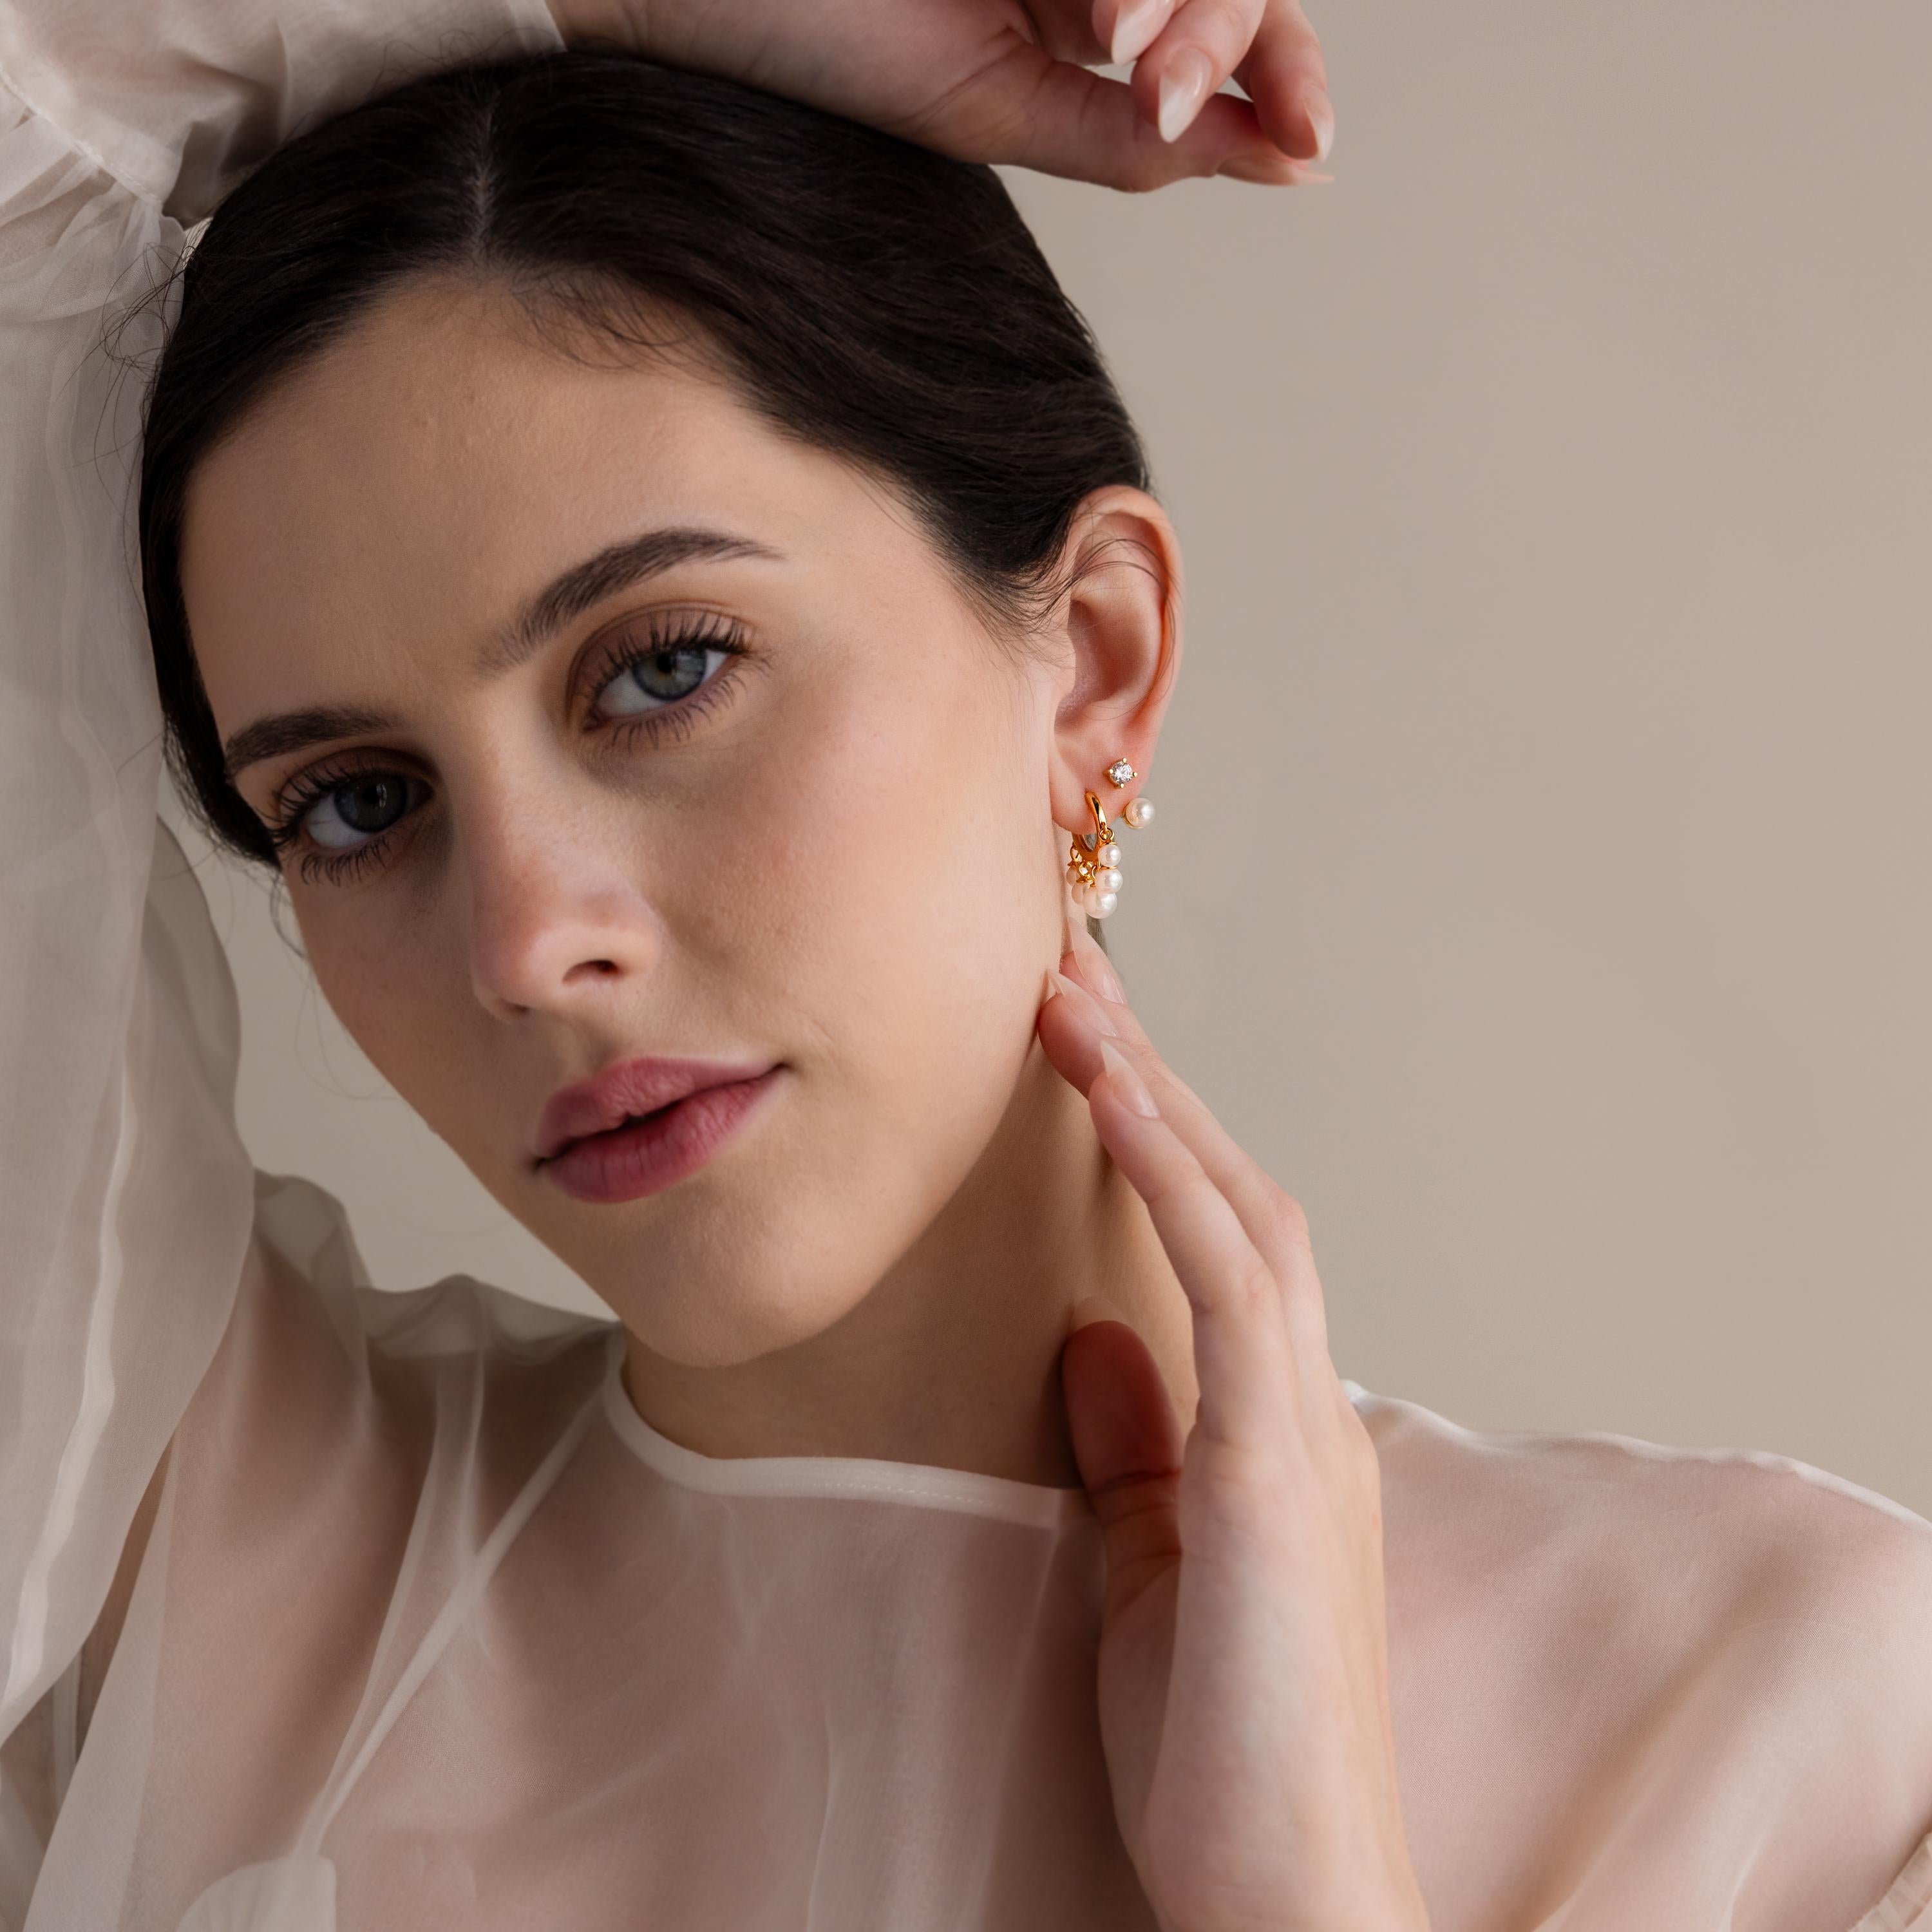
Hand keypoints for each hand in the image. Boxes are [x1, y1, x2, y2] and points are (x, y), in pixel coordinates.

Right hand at [550, 0, 1332, 190]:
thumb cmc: (815, 47)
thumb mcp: (992, 116)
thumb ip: (1138, 142)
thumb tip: (1287, 164)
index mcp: (1075, 8)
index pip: (1220, 24)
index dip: (1282, 71)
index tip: (1311, 143)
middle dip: (1224, 27)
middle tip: (1164, 84)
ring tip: (1123, 38)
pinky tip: (1110, 13)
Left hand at [1035, 922, 1425, 1931]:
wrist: (1284, 1889)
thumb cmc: (1218, 1746)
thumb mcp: (1150, 1566)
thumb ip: (1131, 1444)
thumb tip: (1088, 1331)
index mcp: (1270, 1428)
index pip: (1217, 1237)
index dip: (1154, 1133)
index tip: (1080, 1048)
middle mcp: (1303, 1405)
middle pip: (1237, 1190)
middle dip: (1154, 1075)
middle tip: (1070, 972)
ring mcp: (1300, 1428)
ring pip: (1244, 1208)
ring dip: (1159, 1095)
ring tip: (1075, 998)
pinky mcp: (1277, 1469)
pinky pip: (1234, 1283)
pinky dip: (1179, 1179)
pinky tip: (1119, 1101)